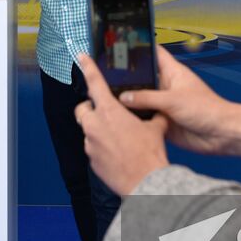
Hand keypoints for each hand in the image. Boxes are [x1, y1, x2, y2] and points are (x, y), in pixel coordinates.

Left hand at [74, 54, 169, 195]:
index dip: (88, 67)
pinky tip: (118, 154)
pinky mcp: (92, 160)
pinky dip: (103, 148)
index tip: (81, 58)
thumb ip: (153, 114)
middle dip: (91, 108)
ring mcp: (91, 144)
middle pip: (83, 109)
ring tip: (118, 138)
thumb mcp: (156, 127)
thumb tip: (159, 110)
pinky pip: (94, 149)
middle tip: (105, 113)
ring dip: (99, 131)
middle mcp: (95, 126)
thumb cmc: (149, 155)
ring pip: (89, 131)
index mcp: (110, 112)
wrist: (145, 183)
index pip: (95, 82)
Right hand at [119, 46, 234, 155]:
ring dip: (131, 102)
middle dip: (128, 79)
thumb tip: (124, 97)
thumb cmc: (208, 110)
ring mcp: (164, 104)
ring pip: (141, 99)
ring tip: (111, 99)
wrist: (220, 135)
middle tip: (108, 78)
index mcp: (173, 73)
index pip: (155, 53)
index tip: (122, 43)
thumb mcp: (173, 100)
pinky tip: (123, 119)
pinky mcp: (163, 121)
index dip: (141, 47)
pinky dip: (136, 119)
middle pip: (143, 78)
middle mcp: (167, 87)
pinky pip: (145, 118)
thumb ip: (146, 98)